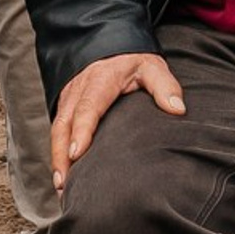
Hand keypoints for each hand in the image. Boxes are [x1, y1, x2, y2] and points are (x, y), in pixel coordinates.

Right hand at [48, 51, 184, 188]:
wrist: (111, 46)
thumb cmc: (133, 61)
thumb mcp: (152, 67)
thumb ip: (165, 86)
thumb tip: (177, 110)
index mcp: (100, 80)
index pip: (88, 107)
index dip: (81, 131)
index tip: (77, 153)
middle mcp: (79, 89)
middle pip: (64, 124)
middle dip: (61, 154)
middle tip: (64, 183)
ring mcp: (68, 98)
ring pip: (57, 130)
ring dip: (57, 159)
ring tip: (62, 187)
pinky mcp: (65, 106)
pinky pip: (57, 131)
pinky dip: (57, 154)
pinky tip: (63, 177)